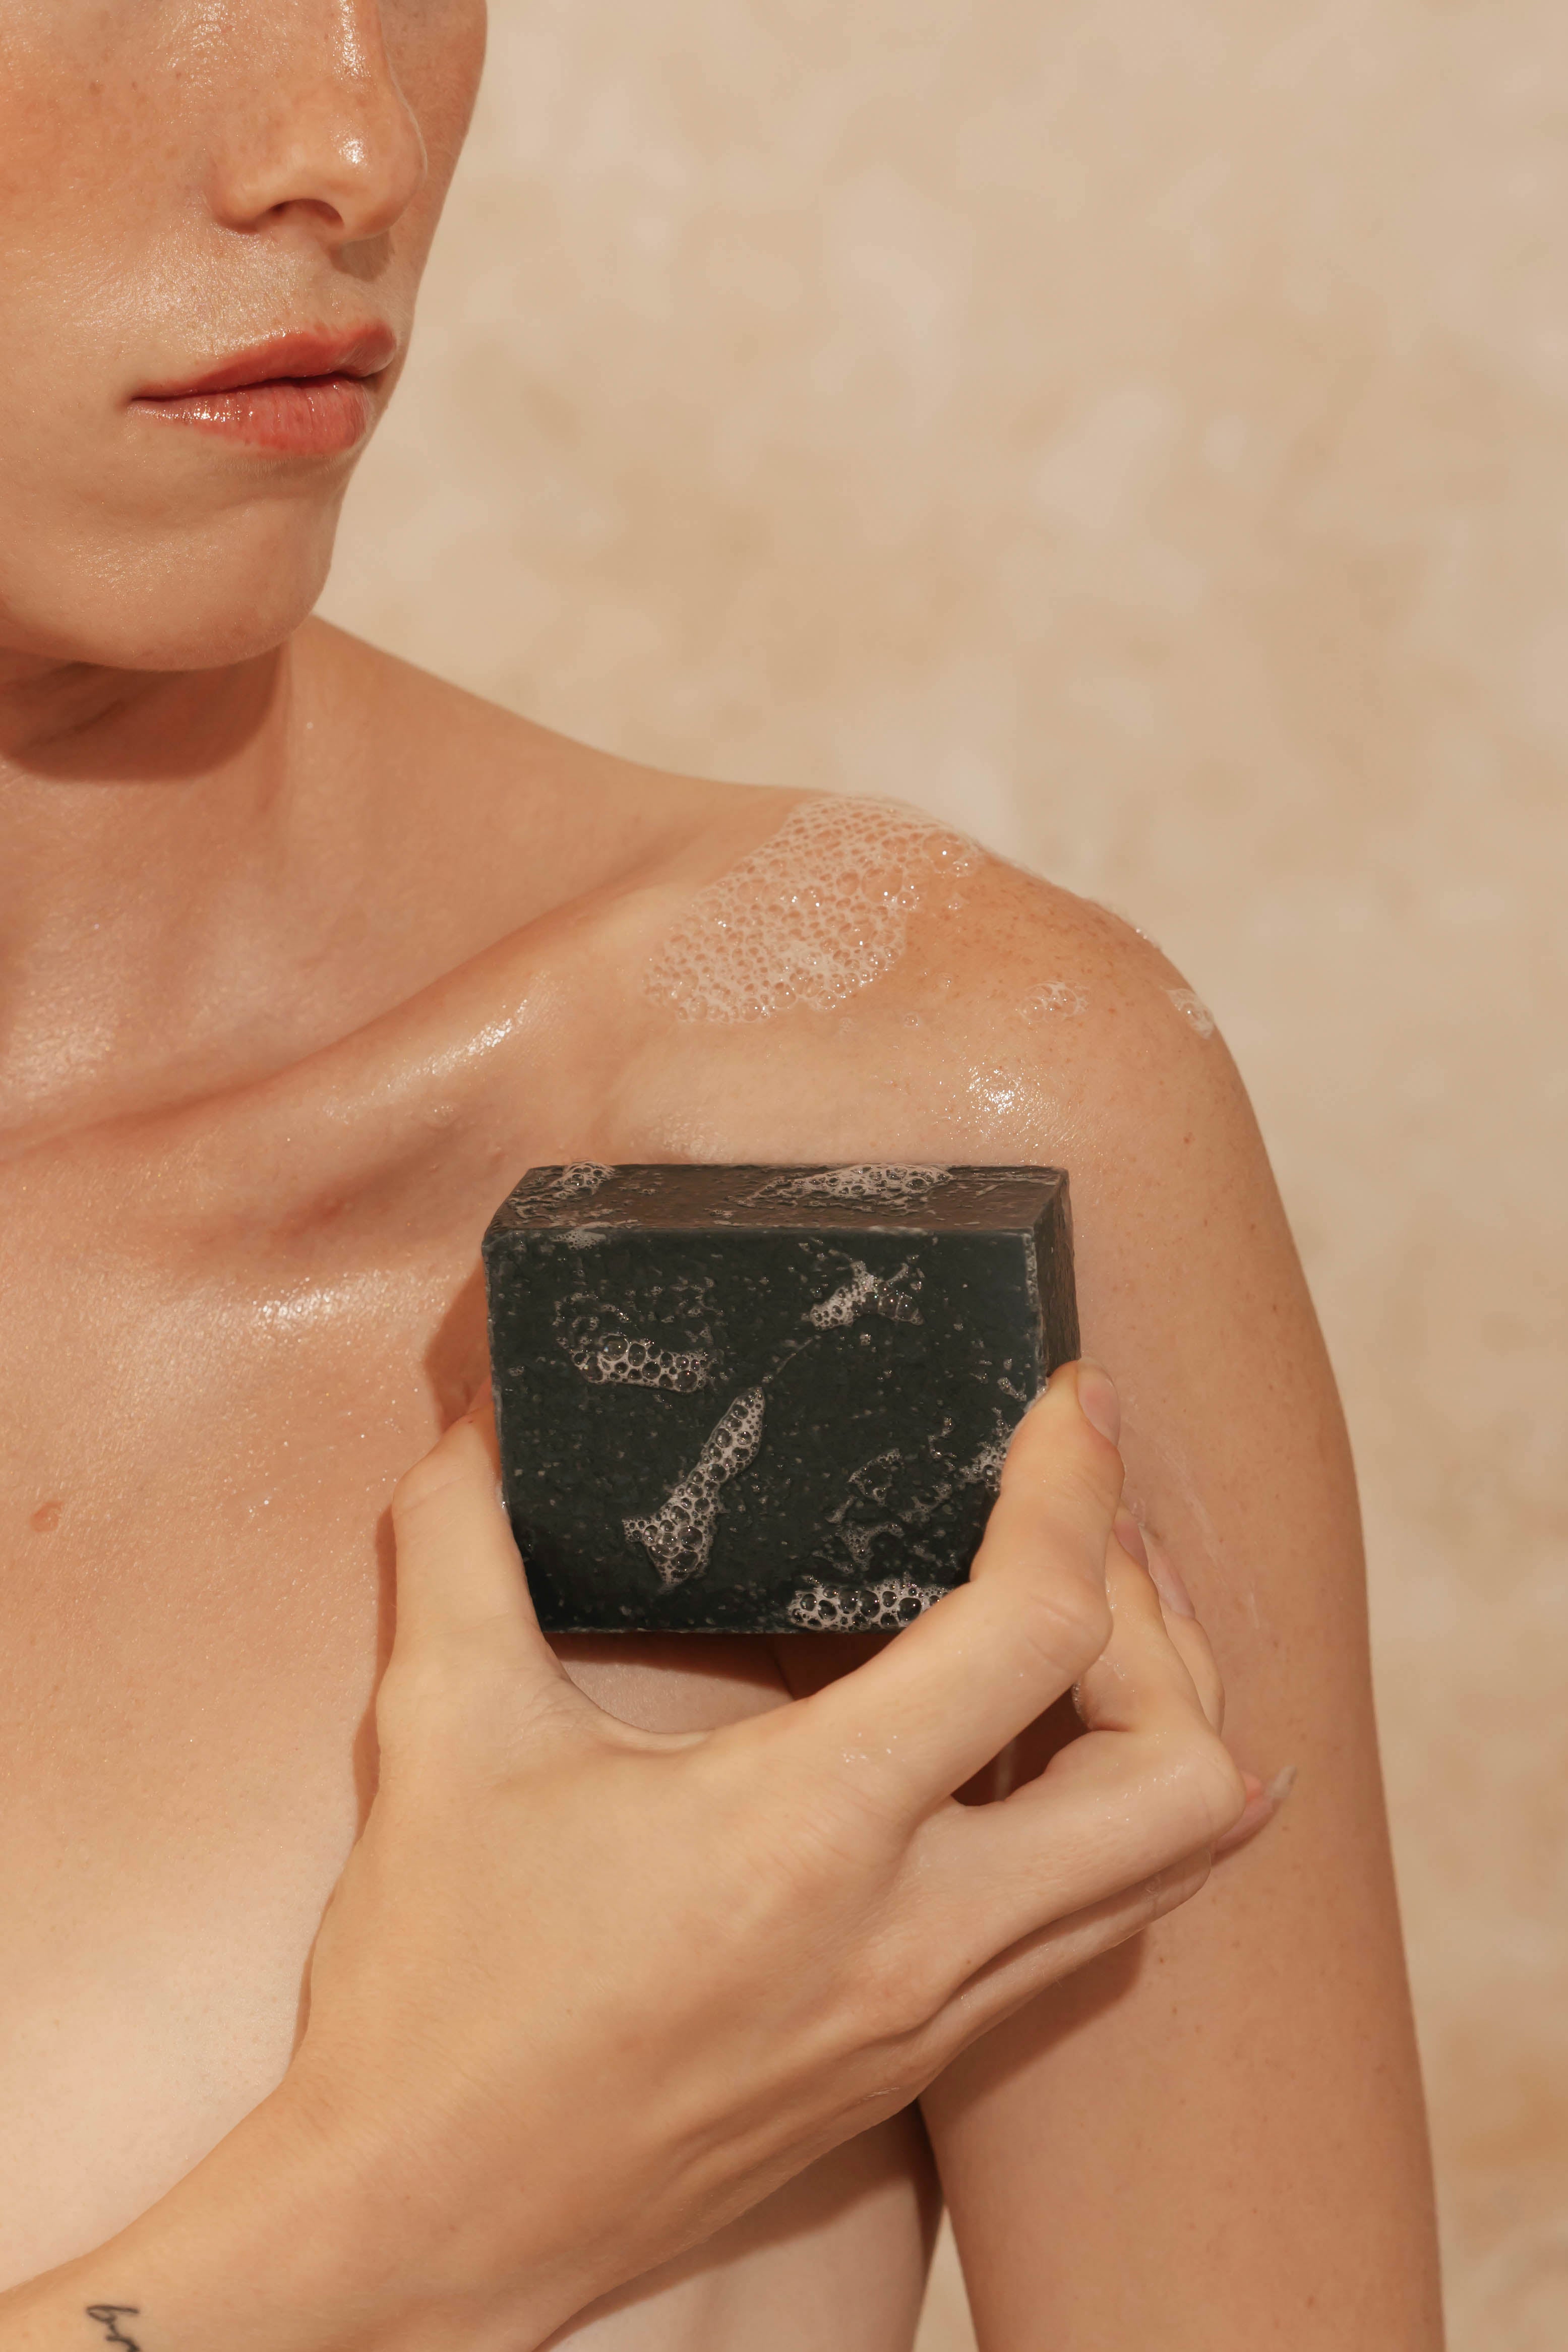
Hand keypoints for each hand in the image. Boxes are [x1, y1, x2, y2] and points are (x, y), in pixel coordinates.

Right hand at [277, 1361, 1246, 2347]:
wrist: (424, 2232)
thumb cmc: (433, 1998)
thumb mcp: (441, 1737)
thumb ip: (463, 1547)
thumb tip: (482, 1421)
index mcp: (811, 1834)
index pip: (1036, 1629)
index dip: (1076, 1485)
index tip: (1075, 1400)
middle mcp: (914, 1937)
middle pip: (1181, 1772)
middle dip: (1162, 1623)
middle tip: (1080, 1533)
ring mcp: (933, 2016)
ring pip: (1170, 1867)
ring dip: (1166, 1722)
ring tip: (1089, 1617)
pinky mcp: (920, 2065)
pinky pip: (1102, 1930)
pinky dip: (1122, 1822)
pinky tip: (1054, 1755)